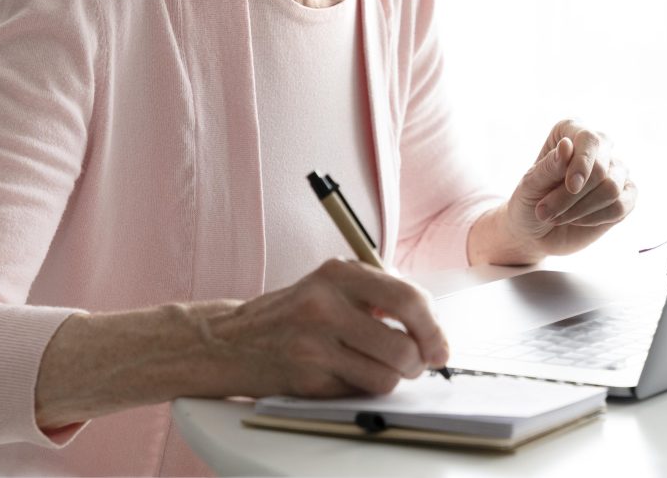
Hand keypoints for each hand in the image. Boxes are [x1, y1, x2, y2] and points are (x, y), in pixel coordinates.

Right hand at [206, 259, 449, 397]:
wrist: (227, 340)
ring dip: (392, 378)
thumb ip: (377, 291)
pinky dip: (362, 388)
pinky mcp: (306, 379)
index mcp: (338, 274)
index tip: (439, 345)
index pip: (406, 299)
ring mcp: (313, 345)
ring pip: (385, 376)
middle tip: (416, 363)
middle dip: (419, 361)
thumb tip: (429, 323)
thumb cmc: (291, 313)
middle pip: (402, 345)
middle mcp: (325, 306)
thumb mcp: (330, 283)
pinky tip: (347, 373)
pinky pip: (358, 392)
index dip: (433, 328)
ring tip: (379, 367)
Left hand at [501, 119, 636, 257]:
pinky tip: (577, 221)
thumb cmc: (530, 201)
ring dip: (581, 209)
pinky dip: (596, 218)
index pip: (588, 139)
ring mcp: (615, 169)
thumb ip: (550, 166)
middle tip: (545, 213)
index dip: (582, 163)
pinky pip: (621, 206)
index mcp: (571, 130)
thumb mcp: (530, 184)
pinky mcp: (625, 194)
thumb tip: (567, 145)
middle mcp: (598, 145)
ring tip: (555, 218)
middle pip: (601, 168)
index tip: (571, 186)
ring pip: (611, 188)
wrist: (536, 232)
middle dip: (572, 197)